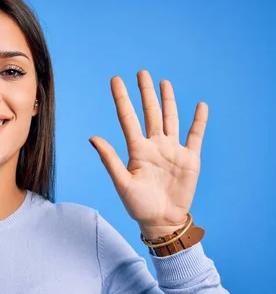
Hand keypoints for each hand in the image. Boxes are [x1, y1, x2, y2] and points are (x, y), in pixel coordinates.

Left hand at [89, 70, 207, 238]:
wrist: (161, 221)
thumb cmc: (138, 205)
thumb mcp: (122, 182)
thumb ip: (109, 159)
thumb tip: (92, 137)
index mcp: (137, 150)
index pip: (128, 118)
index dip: (122, 99)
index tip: (115, 80)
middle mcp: (154, 145)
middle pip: (150, 113)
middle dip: (145, 93)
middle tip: (141, 72)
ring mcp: (172, 150)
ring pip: (170, 119)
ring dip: (168, 101)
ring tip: (163, 82)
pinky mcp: (190, 158)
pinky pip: (195, 135)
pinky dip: (199, 121)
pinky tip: (200, 106)